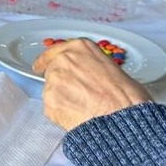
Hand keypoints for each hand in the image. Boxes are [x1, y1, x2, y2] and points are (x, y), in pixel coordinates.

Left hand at [32, 38, 151, 130]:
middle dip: (62, 84)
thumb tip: (87, 76)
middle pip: (52, 71)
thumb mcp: (112, 67)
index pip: (54, 52)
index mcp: (79, 48)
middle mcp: (63, 60)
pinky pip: (51, 108)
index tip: (40, 65)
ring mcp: (54, 81)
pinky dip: (61, 114)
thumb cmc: (125, 96)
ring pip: (51, 90)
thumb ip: (90, 66)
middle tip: (77, 96)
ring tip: (83, 108)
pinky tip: (77, 116)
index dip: (47, 60)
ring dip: (62, 99)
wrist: (122, 117)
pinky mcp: (50, 101)